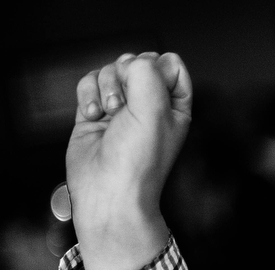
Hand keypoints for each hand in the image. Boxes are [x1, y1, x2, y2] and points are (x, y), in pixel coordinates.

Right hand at [67, 52, 192, 269]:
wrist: (108, 192)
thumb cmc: (138, 160)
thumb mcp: (155, 110)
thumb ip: (148, 73)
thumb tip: (134, 60)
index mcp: (175, 106)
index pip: (170, 65)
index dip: (156, 68)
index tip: (150, 90)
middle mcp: (150, 106)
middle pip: (135, 63)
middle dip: (126, 76)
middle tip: (125, 105)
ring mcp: (121, 109)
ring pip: (110, 71)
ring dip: (105, 87)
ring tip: (109, 114)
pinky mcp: (95, 113)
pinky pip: (88, 83)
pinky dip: (87, 94)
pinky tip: (92, 115)